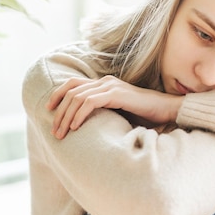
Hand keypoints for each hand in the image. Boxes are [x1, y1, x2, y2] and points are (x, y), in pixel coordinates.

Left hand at [46, 76, 182, 138]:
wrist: (166, 111)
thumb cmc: (144, 115)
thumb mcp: (118, 112)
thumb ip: (102, 112)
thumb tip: (83, 125)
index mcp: (104, 84)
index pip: (72, 84)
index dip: (57, 95)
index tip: (48, 111)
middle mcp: (105, 81)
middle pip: (71, 91)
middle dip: (59, 111)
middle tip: (54, 131)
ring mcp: (111, 86)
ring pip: (77, 97)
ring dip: (66, 116)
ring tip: (62, 133)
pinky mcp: (117, 94)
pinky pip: (90, 102)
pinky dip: (79, 114)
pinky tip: (76, 127)